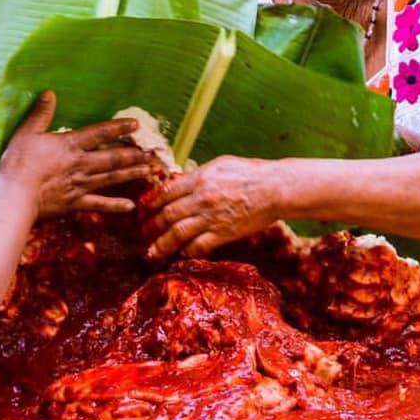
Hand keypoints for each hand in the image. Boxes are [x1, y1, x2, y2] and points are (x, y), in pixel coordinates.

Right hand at [0, 91, 152, 216]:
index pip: (100, 133)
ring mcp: (81, 185)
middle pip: (113, 158)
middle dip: (133, 154)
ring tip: (148, 170)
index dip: (119, 128)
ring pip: (111, 178)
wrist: (16, 195)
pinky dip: (115, 206)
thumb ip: (41, 114)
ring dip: (131, 174)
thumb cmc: (18, 163)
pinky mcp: (76, 202)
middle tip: (151, 152)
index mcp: (70, 145)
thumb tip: (49, 93)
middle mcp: (81, 164)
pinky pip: (100, 204)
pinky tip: (131, 206)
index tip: (136, 125)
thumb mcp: (27, 133)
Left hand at [145, 155, 281, 257]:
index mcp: (199, 179)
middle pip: (167, 215)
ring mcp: (211, 217)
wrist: (275, 188)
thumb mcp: (221, 164)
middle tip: (144, 233)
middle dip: (152, 226)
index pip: (167, 192)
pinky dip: (187, 252)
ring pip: (177, 234)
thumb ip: (199, 175)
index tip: (145, 210)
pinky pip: (198, 246)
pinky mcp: (223, 233)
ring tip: (153, 252)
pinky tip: (182, 254)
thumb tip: (182, 181)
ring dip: (162, 245)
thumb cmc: (251, 172)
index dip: (152, 203)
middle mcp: (201, 199)